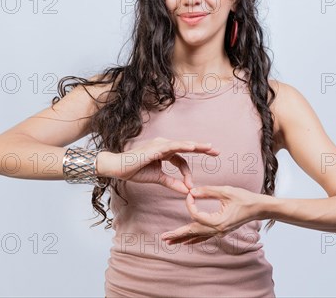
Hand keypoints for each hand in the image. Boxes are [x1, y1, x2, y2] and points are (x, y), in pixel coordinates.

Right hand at [99, 137, 219, 193]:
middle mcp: (164, 145)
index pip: (181, 160)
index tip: (191, 186)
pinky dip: (183, 146)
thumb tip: (187, 191)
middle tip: (217, 151)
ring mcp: (160, 144)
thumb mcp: (158, 178)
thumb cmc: (135, 171)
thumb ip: (172, 183)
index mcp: (164, 152)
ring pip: (182, 144)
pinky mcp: (156, 147)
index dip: (188, 173)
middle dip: (202, 149)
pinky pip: (173, 146)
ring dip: (196, 146)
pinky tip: (193, 147)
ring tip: (209, 148)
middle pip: (186, 147)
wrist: (118, 168)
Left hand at [160, 185, 261, 244]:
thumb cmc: (244, 198)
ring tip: (169, 241)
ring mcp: (219, 232)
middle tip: (163, 238)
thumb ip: (207, 191)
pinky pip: (204, 237)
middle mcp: (217, 230)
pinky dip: (194, 239)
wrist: (259, 208)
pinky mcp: (221, 230)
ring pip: (197, 237)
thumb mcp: (225, 191)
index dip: (190, 204)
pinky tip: (187, 241)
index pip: (196, 215)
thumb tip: (191, 191)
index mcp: (218, 221)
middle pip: (193, 233)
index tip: (190, 193)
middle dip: (177, 235)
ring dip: (183, 239)